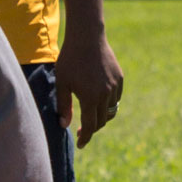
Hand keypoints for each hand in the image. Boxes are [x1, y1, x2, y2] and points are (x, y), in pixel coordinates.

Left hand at [57, 26, 124, 147]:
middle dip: (92, 128)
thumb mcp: (62, 83)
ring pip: (111, 110)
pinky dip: (108, 104)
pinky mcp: (120, 79)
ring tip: (90, 115)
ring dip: (101, 116)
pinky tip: (98, 100)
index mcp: (90, 98)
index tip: (80, 144)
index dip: (85, 137)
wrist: (87, 37)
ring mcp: (115, 86)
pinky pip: (116, 98)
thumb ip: (63, 106)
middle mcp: (105, 94)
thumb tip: (65, 126)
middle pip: (101, 121)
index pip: (90, 126)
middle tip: (82, 130)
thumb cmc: (70, 59)